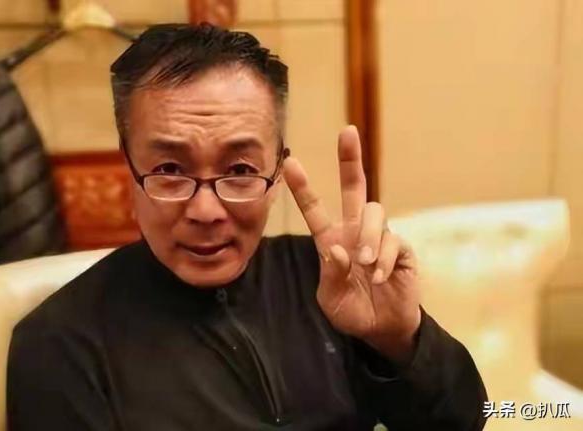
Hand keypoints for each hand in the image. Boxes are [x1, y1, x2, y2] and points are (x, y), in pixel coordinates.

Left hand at [283, 125, 420, 364]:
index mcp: (331, 240)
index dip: (303, 187)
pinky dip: (383, 259)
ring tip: (364, 264)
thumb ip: (330, 275)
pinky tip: (378, 278)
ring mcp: (379, 237)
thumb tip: (337, 249)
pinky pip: (393, 241)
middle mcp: (355, 232)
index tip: (290, 162)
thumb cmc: (352, 311)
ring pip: (375, 213)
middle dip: (350, 159)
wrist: (382, 329)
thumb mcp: (330, 299)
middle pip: (355, 187)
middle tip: (347, 132)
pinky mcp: (400, 248)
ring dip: (368, 237)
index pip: (315, 209)